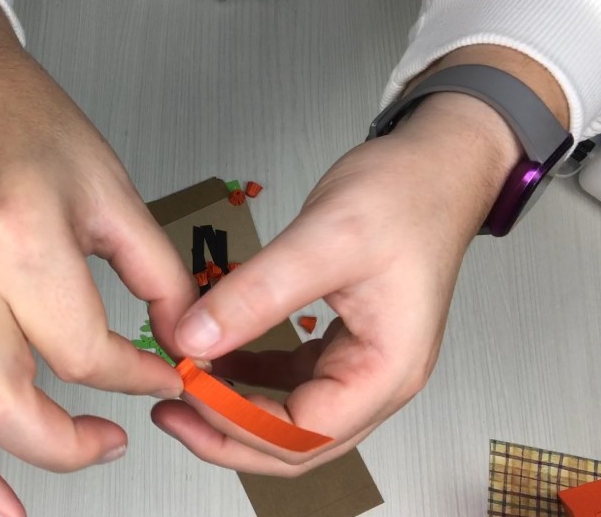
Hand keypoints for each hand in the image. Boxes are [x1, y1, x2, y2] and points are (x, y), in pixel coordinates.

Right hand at [0, 0, 194, 515]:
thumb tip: (184, 336)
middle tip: (102, 444)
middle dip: (61, 446)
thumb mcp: (111, 189)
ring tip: (0, 511)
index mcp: (21, 242)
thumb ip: (156, 272)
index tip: (160, 379)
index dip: (137, 379)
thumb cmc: (23, 123)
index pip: (85, 352)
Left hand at [152, 90, 526, 474]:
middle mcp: (378, 379)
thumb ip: (257, 293)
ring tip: (184, 388)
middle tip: (171, 411)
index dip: (236, 422)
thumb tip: (196, 338)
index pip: (302, 432)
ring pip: (289, 417)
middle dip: (228, 435)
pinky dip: (250, 379)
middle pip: (295, 443)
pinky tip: (217, 359)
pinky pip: (290, 381)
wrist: (438, 165)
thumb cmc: (408, 195)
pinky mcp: (343, 343)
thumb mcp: (324, 238)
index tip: (188, 389)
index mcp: (386, 370)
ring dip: (234, 411)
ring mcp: (361, 363)